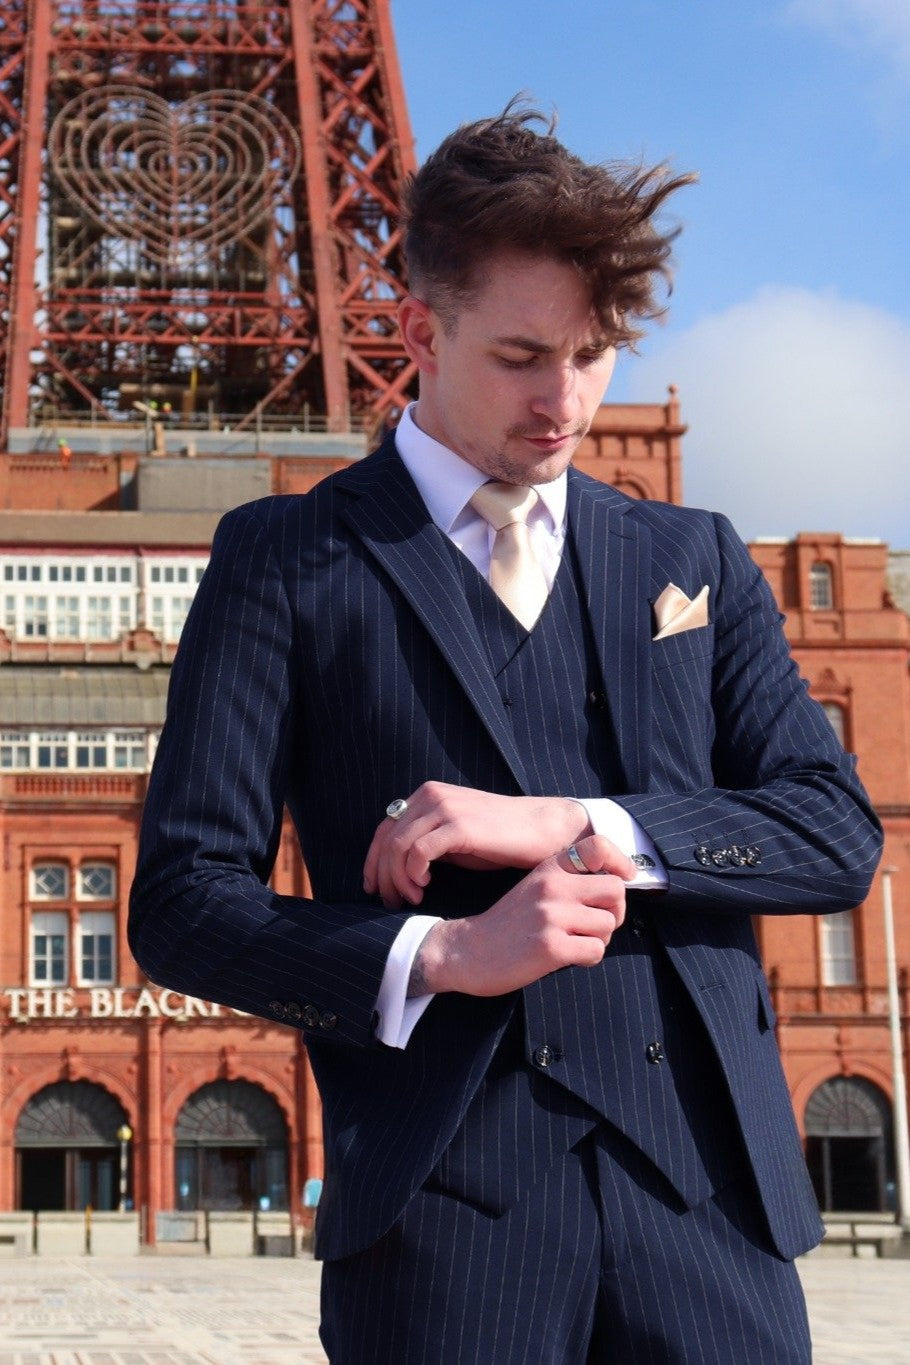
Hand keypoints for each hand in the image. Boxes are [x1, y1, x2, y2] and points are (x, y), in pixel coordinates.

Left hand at [363, 782, 592, 906]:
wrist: (542, 829)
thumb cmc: (500, 839)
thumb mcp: (454, 837)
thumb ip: (426, 841)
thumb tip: (396, 868)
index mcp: (427, 795)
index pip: (384, 829)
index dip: (373, 862)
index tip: (374, 889)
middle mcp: (430, 795)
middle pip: (386, 839)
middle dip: (382, 876)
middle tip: (391, 902)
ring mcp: (444, 807)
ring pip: (398, 846)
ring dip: (398, 879)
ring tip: (412, 899)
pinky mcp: (458, 825)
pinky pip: (418, 851)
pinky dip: (413, 873)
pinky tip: (424, 887)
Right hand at [411, 834, 635, 996]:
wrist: (466, 951)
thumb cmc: (506, 924)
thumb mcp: (533, 888)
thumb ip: (566, 883)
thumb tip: (615, 890)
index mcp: (549, 868)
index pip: (598, 848)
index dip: (616, 867)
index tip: (610, 888)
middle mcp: (552, 886)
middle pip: (615, 890)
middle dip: (613, 912)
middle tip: (595, 925)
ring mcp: (551, 915)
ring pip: (608, 925)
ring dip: (597, 939)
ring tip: (573, 942)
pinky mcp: (552, 946)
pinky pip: (596, 951)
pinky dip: (587, 959)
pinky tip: (566, 957)